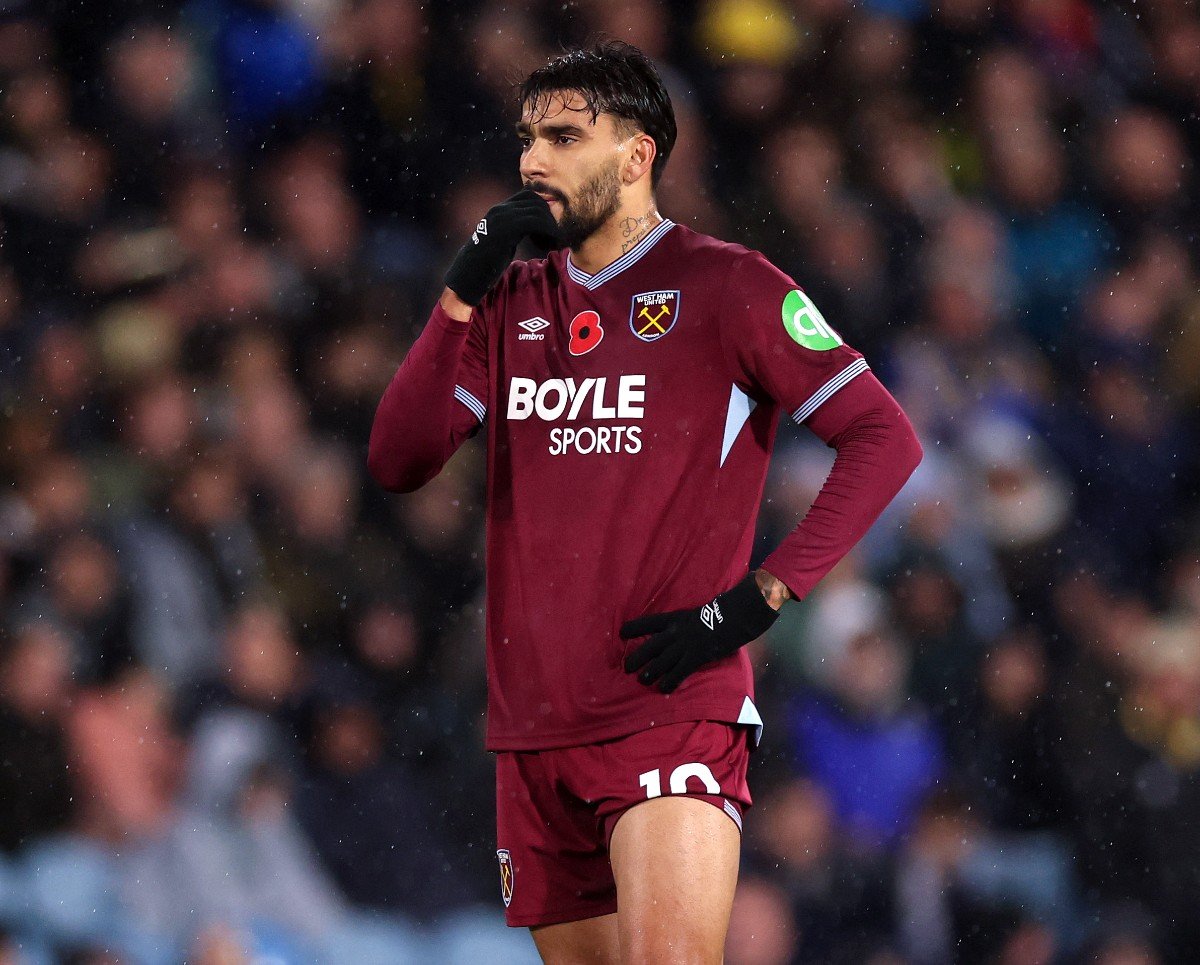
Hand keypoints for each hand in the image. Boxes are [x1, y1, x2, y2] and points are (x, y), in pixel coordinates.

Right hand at [443, 189, 560, 305]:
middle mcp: (500, 210)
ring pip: (537, 210)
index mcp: (499, 211)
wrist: (468, 274)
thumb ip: (513, 230)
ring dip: (550, 226)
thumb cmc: (484, 263)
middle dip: (549, 217)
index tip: (546, 228)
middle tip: (552, 236)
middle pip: (535, 200)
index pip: (527, 196)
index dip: (542, 209)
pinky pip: (535, 222)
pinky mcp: (506, 229)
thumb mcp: (501, 241)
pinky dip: (547, 232)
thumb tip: (528, 229)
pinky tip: (546, 246)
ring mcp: (503, 218)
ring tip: (551, 242)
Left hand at [620, 573, 780, 692]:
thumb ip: (686, 624)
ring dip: (650, 672)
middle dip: (637, 657)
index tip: (622, 633)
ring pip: (661, 661)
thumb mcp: (697, 614)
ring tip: (642, 680)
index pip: (649, 622)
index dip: (634, 628)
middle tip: (626, 668)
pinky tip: (663, 689)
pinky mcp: (695, 657)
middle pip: (650, 646)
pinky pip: (679, 672)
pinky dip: (670, 682)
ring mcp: (685, 645)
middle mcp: (676, 632)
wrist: (734, 616)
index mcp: (675, 618)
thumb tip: (680, 632)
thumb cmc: (720, 613)